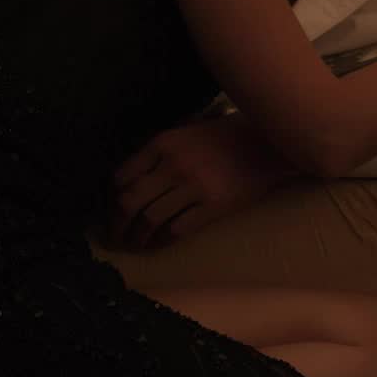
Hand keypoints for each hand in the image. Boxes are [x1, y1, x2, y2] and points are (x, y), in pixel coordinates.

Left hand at [108, 114, 291, 249]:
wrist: (266, 144)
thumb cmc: (225, 136)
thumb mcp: (186, 132)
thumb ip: (160, 152)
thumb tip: (132, 181)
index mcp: (162, 143)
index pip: (121, 176)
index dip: (111, 198)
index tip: (112, 210)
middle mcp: (172, 165)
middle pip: (129, 201)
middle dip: (116, 224)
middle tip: (114, 237)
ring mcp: (192, 187)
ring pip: (150, 219)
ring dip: (137, 237)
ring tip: (135, 244)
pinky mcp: (212, 206)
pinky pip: (177, 229)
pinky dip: (163, 240)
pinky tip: (159, 244)